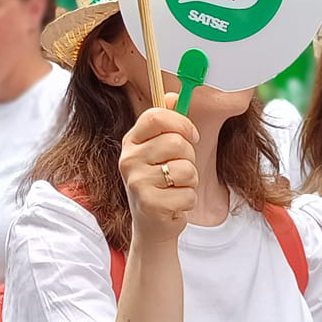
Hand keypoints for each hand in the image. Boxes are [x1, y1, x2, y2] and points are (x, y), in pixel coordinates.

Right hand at [120, 93, 198, 245]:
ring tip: (176, 188)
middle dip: (190, 157)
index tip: (192, 135)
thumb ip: (167, 123)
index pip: (156, 116)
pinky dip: (188, 201)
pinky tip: (174, 204)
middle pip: (177, 142)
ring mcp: (136, 182)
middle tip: (179, 171)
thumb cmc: (159, 183)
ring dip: (191, 181)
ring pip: (186, 169)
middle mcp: (129, 159)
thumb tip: (173, 96)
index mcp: (132, 141)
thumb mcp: (159, 151)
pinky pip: (188, 194)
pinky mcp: (149, 204)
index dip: (182, 123)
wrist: (151, 225)